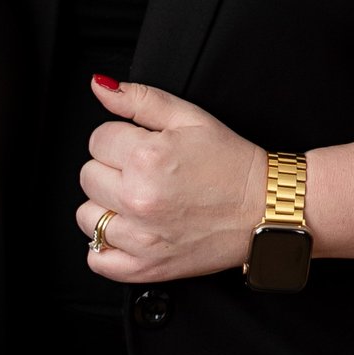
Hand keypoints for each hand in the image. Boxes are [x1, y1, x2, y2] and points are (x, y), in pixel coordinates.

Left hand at [79, 76, 264, 283]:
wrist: (265, 209)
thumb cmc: (232, 165)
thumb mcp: (190, 117)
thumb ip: (139, 99)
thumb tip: (100, 87)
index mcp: (147, 157)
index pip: (97, 140)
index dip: (120, 139)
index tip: (141, 147)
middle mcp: (139, 198)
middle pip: (88, 176)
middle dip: (112, 170)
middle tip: (145, 174)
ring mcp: (140, 237)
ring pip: (87, 217)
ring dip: (107, 208)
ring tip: (139, 202)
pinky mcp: (146, 267)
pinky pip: (97, 259)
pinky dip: (106, 247)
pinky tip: (130, 231)